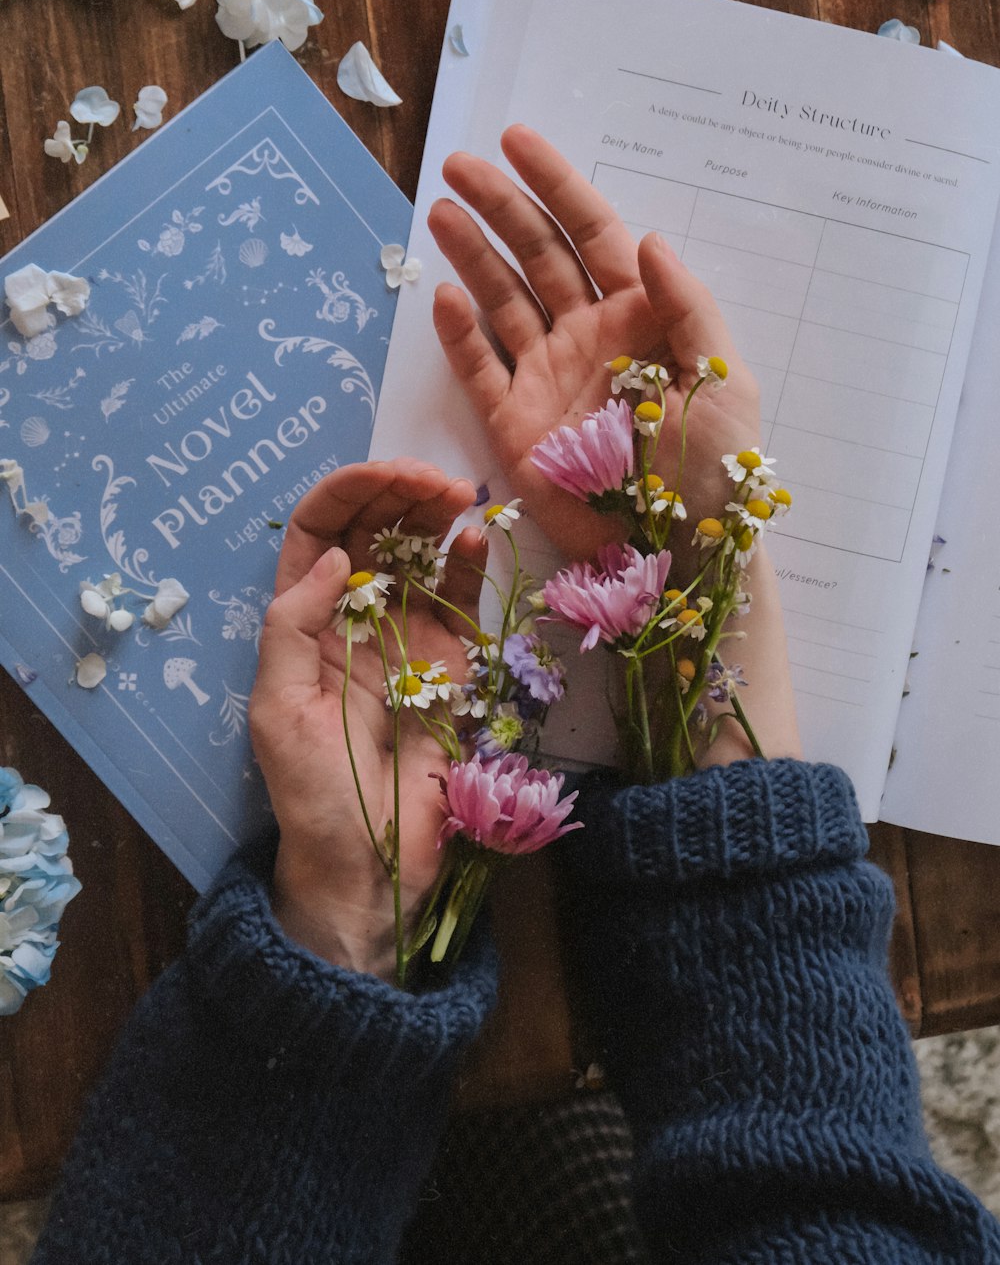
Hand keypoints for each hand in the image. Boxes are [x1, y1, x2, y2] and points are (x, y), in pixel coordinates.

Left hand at [249, 460, 484, 979]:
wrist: (373, 867)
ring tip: (457, 495)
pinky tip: (474, 537)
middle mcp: (354, 618)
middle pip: (372, 532)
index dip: (346, 496)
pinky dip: (469, 561)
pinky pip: (461, 598)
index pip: (316, 535)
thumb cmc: (314, 795)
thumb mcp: (279, 710)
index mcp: (303, 624)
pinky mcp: (452, 662)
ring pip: (419, 552)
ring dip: (435, 514)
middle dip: (398, 494)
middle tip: (434, 482)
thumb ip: (293, 628)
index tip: (385, 479)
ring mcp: (407, 636)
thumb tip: (331, 559)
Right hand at [429, 126, 760, 569]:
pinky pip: (480, 369)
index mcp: (637, 317)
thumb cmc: (712, 469)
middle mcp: (586, 336)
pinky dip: (460, 335)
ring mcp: (547, 377)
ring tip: (438, 212)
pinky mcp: (515, 423)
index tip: (516, 140)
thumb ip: (685, 305)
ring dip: (471, 254)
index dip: (555, 184)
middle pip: (535, 254)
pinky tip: (444, 297)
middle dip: (498, 206)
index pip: (590, 232)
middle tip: (456, 165)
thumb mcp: (722, 378)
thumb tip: (645, 238)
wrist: (676, 553)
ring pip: (501, 300)